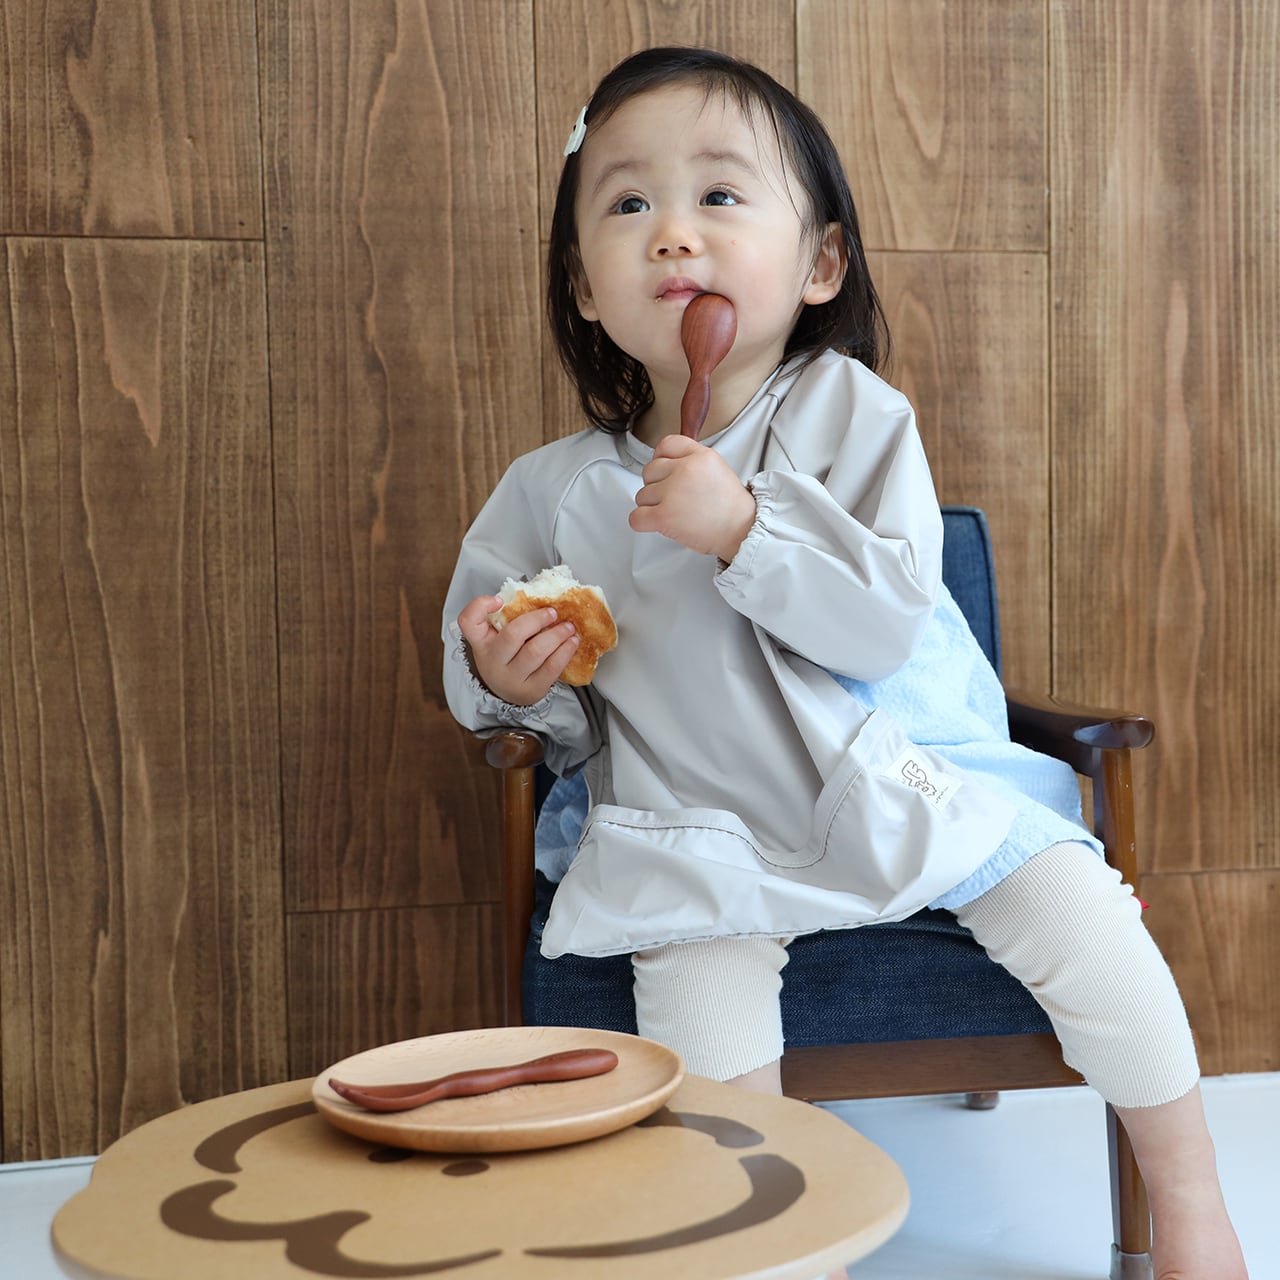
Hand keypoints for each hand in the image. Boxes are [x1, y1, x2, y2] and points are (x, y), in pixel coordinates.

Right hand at [456, 595, 578, 705]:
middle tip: (553, 612)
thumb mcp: (497, 638)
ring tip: (569, 626)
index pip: (468, 621)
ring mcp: (512, 678)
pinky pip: (551, 668)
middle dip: (537, 619)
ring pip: (535, 652)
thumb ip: (507, 617)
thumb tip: (540, 596)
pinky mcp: (532, 690)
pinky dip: (565, 651)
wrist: (509, 693)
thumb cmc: (506, 657)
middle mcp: (493, 661)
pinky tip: (572, 642)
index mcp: (482, 642)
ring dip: (557, 635)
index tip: (500, 600)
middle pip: (513, 635)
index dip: (481, 605)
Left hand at [630, 434, 756, 559]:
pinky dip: (643, 522)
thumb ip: (691, 459)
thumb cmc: (731, 507)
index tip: (666, 472)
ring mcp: (672, 493)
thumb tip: (664, 461)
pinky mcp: (664, 516)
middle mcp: (685, 470)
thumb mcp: (717, 468)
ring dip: (652, 506)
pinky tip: (657, 523)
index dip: (662, 459)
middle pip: (649, 471)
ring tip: (674, 512)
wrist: (741, 530)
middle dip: (657, 485)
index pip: (666, 444)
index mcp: (700, 456)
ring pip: (642, 495)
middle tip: (674, 497)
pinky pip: (636, 517)